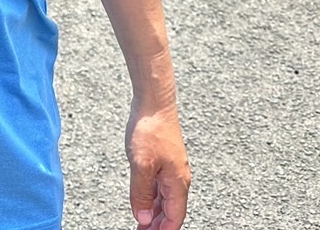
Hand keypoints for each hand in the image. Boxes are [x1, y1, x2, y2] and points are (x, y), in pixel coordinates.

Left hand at [126, 103, 189, 229]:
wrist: (154, 103)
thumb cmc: (150, 129)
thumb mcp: (141, 165)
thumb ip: (141, 193)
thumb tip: (143, 217)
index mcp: (177, 183)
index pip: (174, 218)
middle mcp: (177, 179)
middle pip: (170, 211)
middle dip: (157, 225)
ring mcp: (170, 170)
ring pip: (164, 200)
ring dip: (153, 213)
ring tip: (141, 224)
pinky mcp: (162, 161)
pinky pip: (158, 187)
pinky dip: (151, 198)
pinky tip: (142, 203)